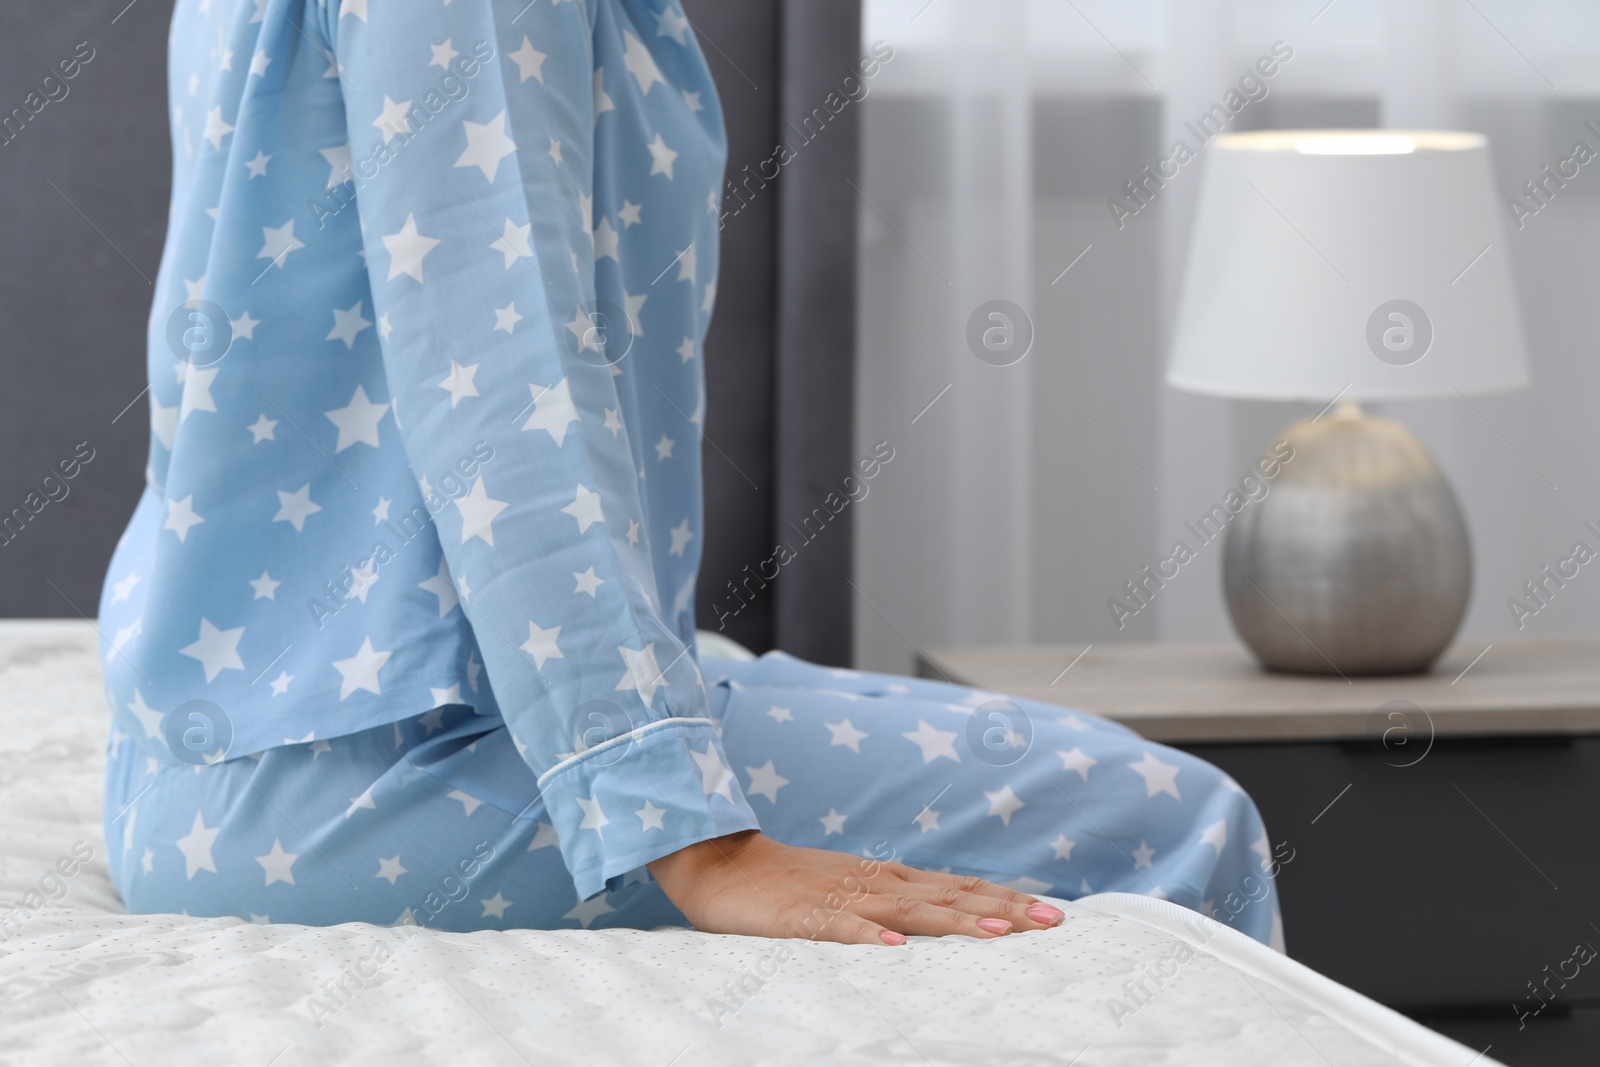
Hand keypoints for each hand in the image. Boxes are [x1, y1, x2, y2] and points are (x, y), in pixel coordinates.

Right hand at [647, 830, 1065, 945]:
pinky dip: (868, 937)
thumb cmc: (786, 883)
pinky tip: (896, 950)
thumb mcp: (848, 889)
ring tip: (998, 933)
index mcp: (884, 878)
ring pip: (907, 910)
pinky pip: (839, 929)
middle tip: (1052, 919)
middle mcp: (873, 883)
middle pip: (948, 895)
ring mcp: (839, 898)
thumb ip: (890, 904)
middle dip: (1001, 907)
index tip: (1049, 910)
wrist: (720, 862)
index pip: (956, 887)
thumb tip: (939, 920)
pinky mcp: (802, 917)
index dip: (1002, 897)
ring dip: (954, 920)